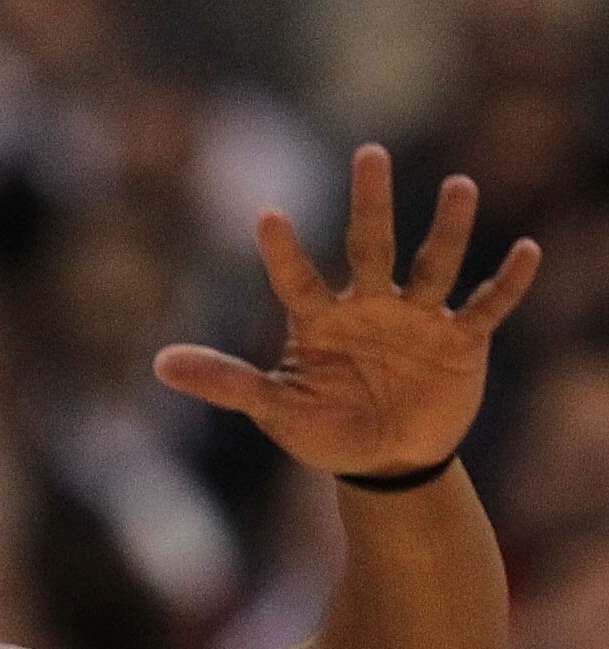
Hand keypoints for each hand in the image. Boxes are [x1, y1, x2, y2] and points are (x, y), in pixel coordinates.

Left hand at [155, 144, 539, 477]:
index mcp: (319, 319)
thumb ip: (226, 383)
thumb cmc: (323, 430)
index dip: (283, 252)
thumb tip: (159, 363)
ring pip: (433, 263)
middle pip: (370, 244)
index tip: (267, 216)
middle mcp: (369, 304)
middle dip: (371, 202)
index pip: (296, 279)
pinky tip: (524, 251)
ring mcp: (418, 318)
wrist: (384, 461)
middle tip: (368, 153)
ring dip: (448, 228)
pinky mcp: (461, 339)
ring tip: (458, 185)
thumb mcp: (274, 410)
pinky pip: (487, 306)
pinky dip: (506, 283)